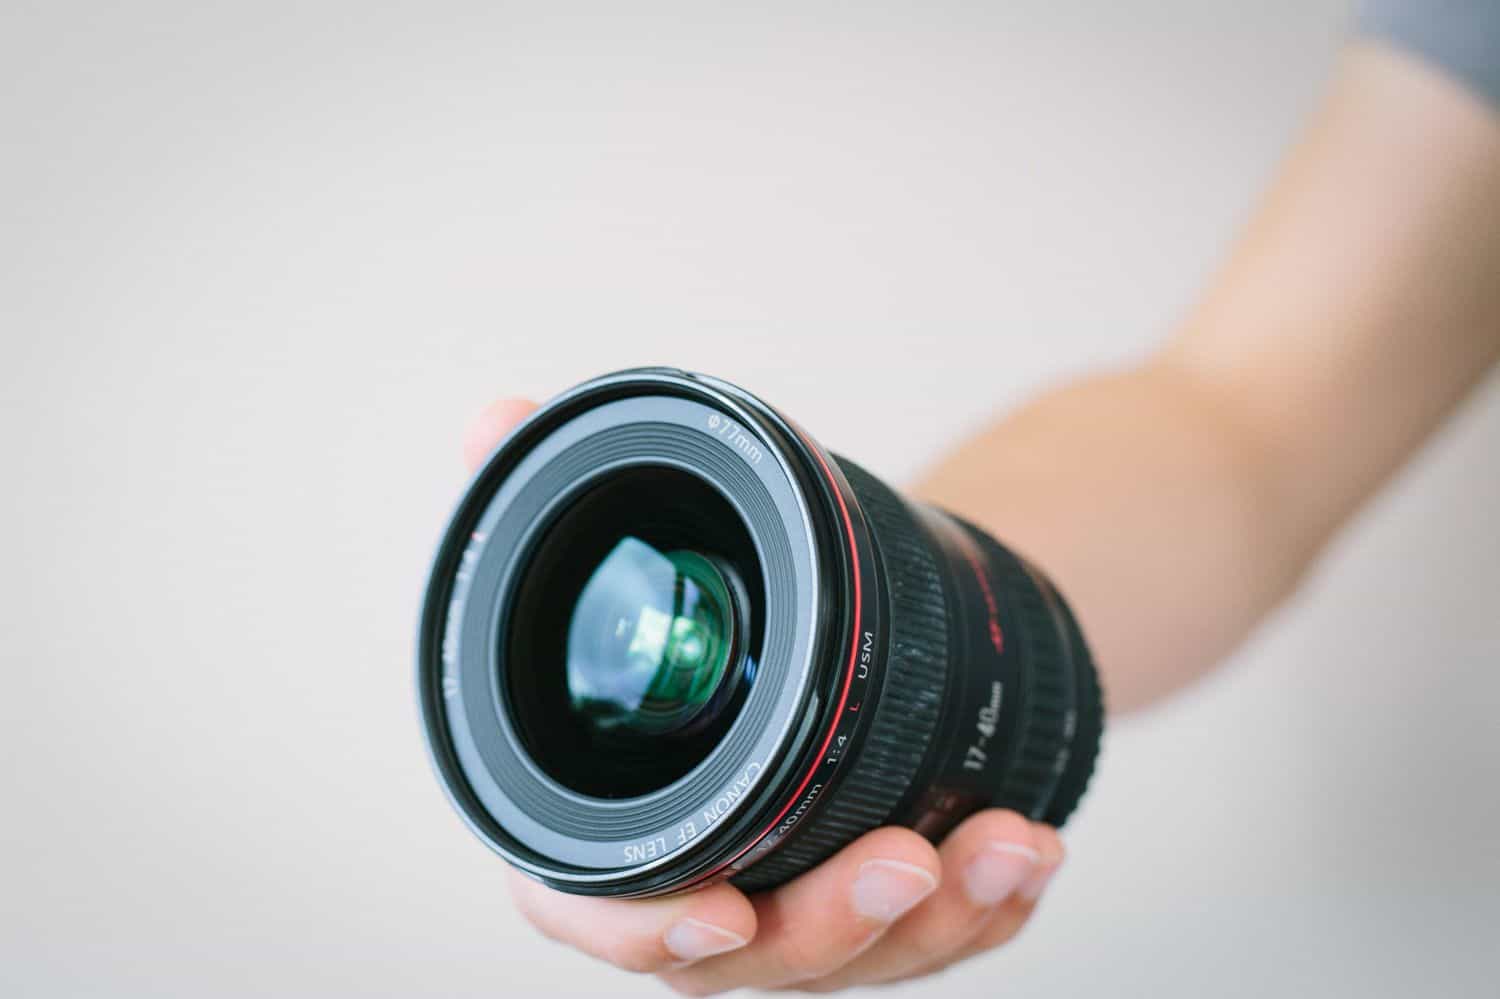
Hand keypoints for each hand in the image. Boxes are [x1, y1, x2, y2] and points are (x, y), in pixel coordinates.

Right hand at [464, 397, 1066, 994]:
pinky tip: (1025, 856)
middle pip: (746, 959)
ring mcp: (792, 903)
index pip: (596, 910)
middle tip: (905, 861)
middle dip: (832, 927)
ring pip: (853, 956)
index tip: (726, 913)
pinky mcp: (875, 902)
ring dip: (939, 917)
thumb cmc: (696, 600)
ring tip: (1008, 843)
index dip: (643, 929)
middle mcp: (699, 880)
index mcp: (613, 818)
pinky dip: (984, 907)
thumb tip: (498, 416)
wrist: (804, 619)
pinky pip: (931, 938)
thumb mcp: (619, 537)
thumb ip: (544, 490)